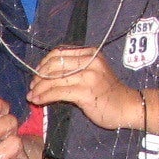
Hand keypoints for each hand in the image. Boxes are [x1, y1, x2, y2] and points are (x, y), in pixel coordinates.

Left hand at [27, 47, 143, 130]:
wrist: (127, 106)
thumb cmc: (108, 92)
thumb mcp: (93, 72)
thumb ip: (74, 68)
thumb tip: (46, 73)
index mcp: (90, 53)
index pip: (59, 53)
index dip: (44, 63)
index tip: (37, 73)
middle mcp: (89, 61)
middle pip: (54, 65)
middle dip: (39, 77)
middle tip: (32, 87)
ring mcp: (88, 76)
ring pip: (54, 79)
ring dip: (39, 89)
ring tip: (31, 96)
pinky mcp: (85, 92)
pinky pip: (58, 93)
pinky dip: (45, 97)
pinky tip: (38, 101)